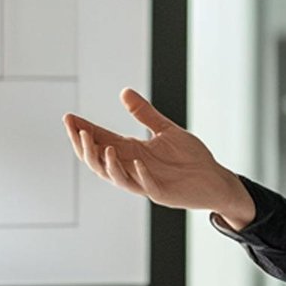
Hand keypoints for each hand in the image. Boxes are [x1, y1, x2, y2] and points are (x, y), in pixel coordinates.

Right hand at [63, 88, 255, 228]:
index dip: (83, 130)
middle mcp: (134, 168)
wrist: (216, 180)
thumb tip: (123, 92)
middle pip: (99, 161)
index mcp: (132, 152)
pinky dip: (140, 175)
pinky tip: (136, 162)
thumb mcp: (166, 130)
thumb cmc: (192, 158)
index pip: (101, 140)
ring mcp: (146, 183)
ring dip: (107, 164)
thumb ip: (144, 114)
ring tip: (102, 147)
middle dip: (85, 147)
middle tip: (76, 130)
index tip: (68, 117)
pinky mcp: (162, 194)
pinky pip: (147, 186)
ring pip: (117, 178)